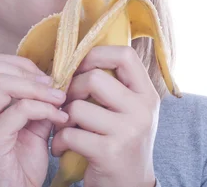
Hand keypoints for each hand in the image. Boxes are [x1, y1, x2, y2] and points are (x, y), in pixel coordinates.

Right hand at [0, 53, 68, 186]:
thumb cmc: (20, 169)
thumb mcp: (30, 128)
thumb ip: (36, 103)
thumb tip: (56, 81)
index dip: (18, 63)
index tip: (44, 77)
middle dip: (24, 69)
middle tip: (50, 84)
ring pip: (1, 83)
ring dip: (36, 88)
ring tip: (58, 99)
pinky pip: (18, 110)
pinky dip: (43, 108)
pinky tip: (59, 118)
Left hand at [51, 46, 158, 186]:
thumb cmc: (122, 142)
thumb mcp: (130, 111)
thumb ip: (115, 85)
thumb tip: (78, 56)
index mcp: (147, 94)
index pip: (125, 55)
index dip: (97, 55)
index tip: (81, 67)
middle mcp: (142, 110)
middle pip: (94, 78)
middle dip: (72, 89)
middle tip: (67, 103)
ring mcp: (128, 131)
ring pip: (78, 107)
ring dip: (62, 118)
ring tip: (65, 127)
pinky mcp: (109, 152)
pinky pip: (70, 133)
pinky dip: (59, 140)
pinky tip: (61, 147)